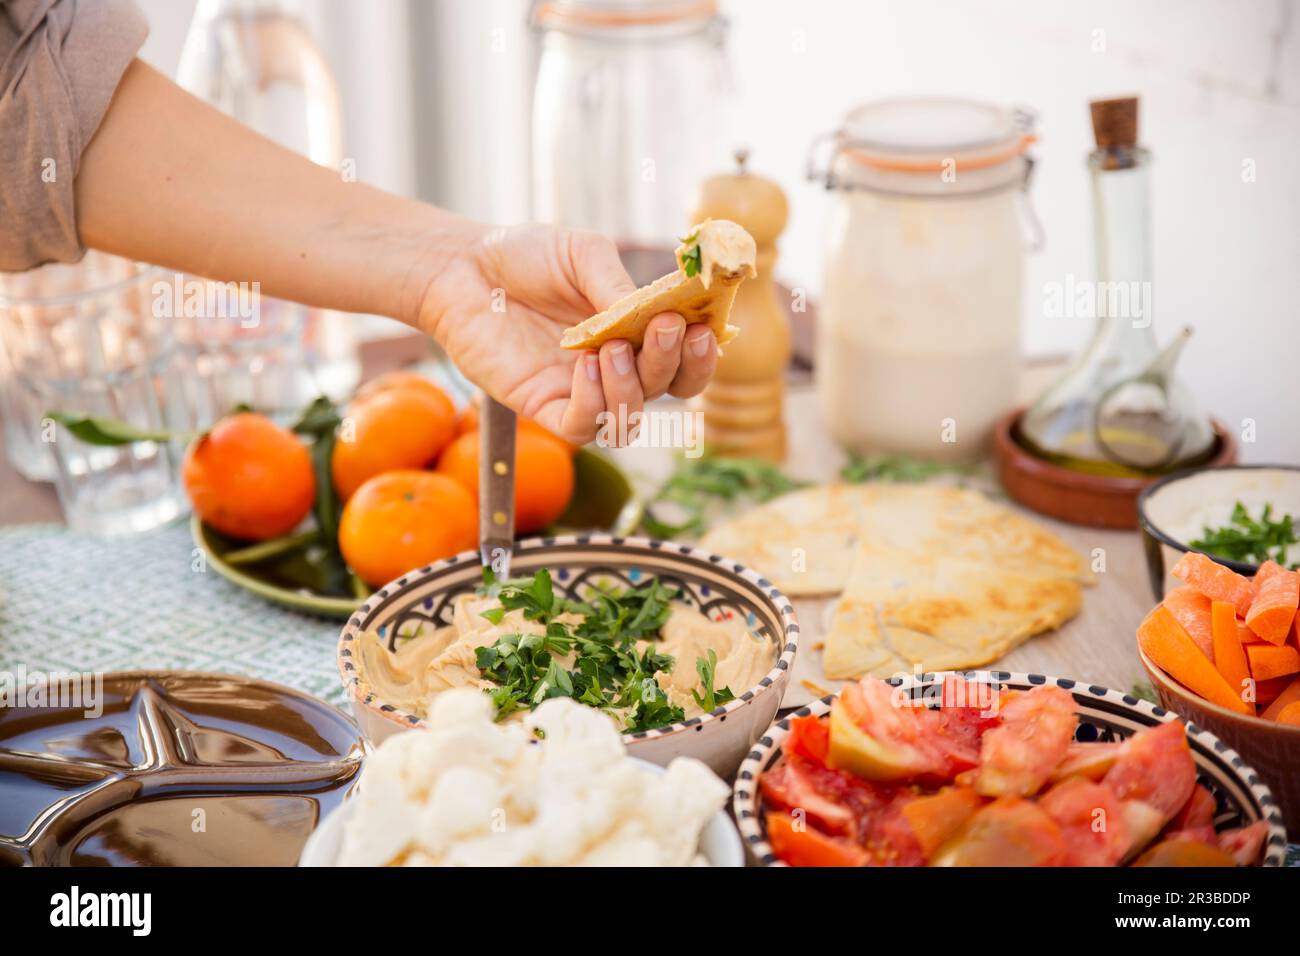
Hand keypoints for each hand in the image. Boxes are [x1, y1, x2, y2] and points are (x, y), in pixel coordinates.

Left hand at [418, 223, 717, 444]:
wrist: (463, 267)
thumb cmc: (524, 256)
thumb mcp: (582, 254)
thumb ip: (617, 285)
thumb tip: (654, 315)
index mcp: (636, 332)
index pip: (685, 359)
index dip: (702, 352)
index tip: (704, 328)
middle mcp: (616, 367)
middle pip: (668, 391)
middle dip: (676, 365)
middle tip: (667, 328)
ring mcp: (581, 390)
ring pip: (629, 418)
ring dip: (632, 387)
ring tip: (611, 346)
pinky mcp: (542, 407)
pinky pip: (582, 428)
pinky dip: (592, 403)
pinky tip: (585, 365)